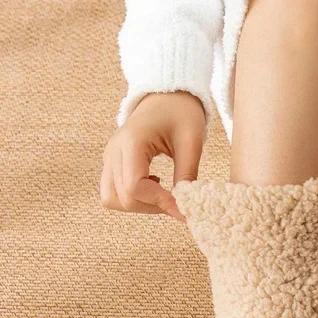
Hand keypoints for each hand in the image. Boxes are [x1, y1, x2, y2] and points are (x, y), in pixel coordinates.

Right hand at [100, 91, 204, 220]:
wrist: (167, 94)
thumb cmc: (181, 112)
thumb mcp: (191, 142)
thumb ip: (187, 175)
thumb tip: (186, 207)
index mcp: (132, 141)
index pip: (134, 187)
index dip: (160, 203)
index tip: (183, 206)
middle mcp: (114, 150)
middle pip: (122, 198)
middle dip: (152, 207)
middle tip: (176, 201)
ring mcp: (109, 157)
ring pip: (111, 199)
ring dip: (139, 206)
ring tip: (163, 194)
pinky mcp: (112, 162)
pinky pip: (113, 192)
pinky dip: (132, 198)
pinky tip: (154, 186)